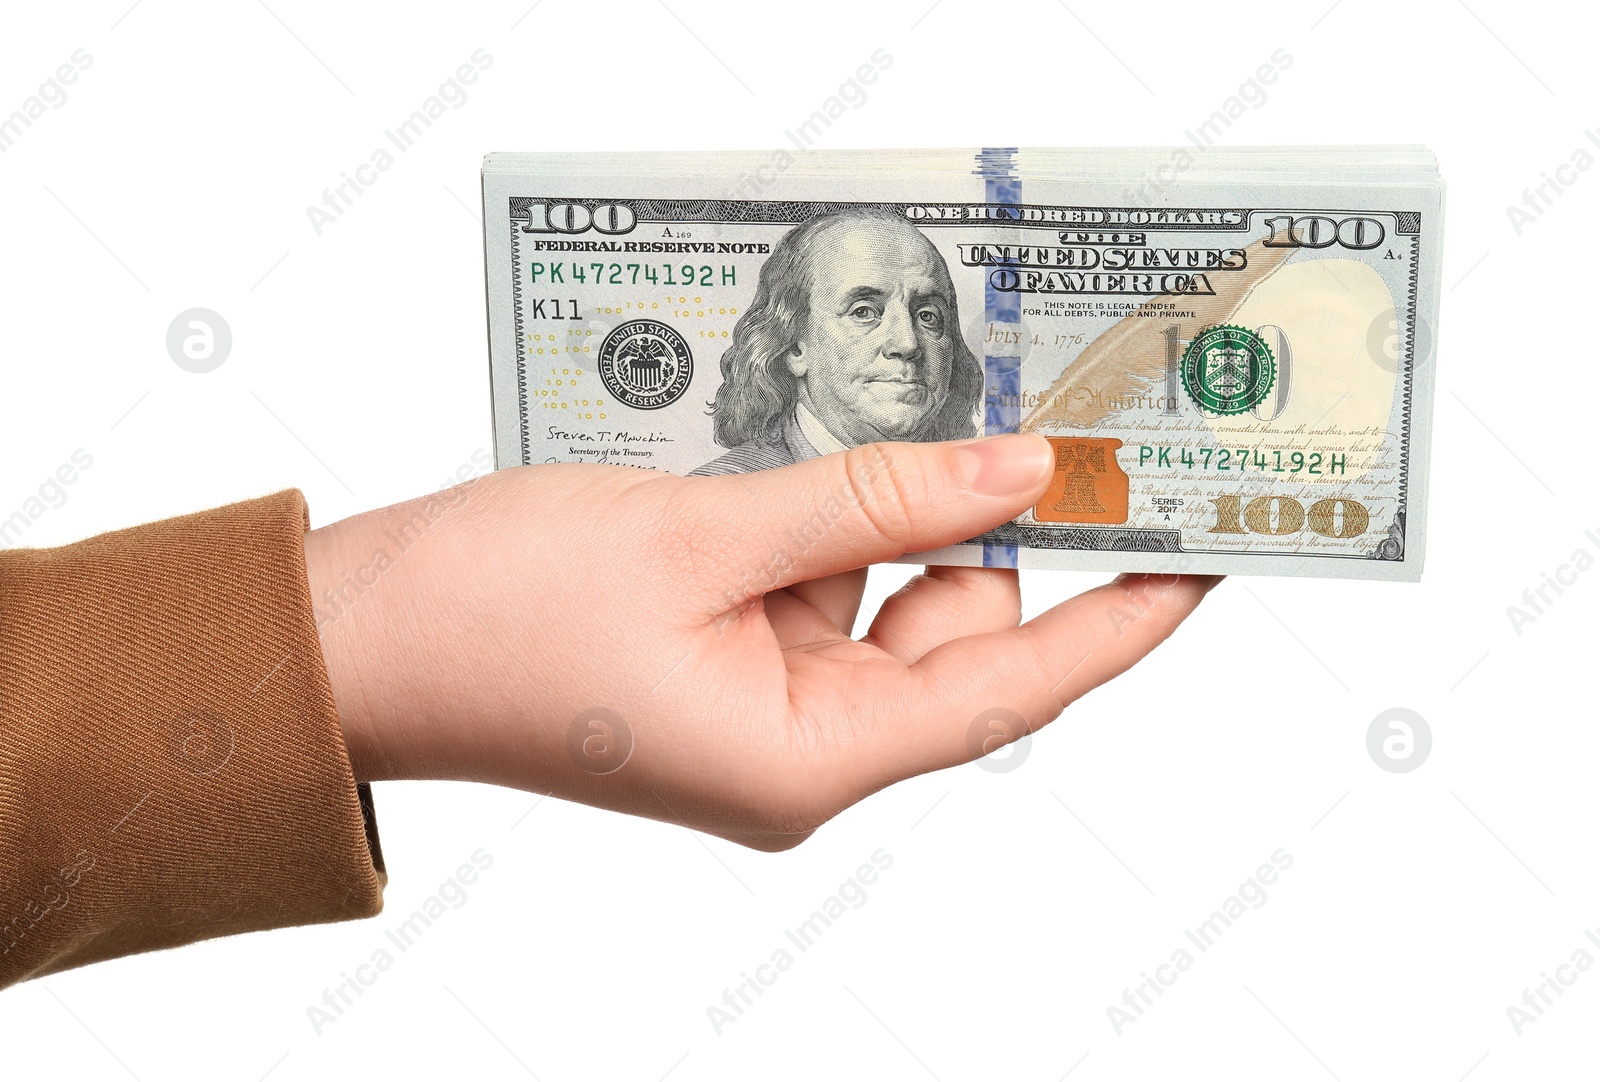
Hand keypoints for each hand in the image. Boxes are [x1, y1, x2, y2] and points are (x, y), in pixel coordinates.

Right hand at [303, 434, 1218, 849]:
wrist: (353, 640)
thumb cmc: (493, 614)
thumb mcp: (701, 535)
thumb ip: (867, 502)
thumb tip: (1009, 474)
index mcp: (805, 761)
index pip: (1008, 691)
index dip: (1114, 622)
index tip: (1197, 556)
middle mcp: (798, 749)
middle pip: (949, 632)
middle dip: (982, 527)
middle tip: (1039, 424)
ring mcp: (760, 705)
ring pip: (883, 597)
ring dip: (890, 510)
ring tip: (891, 425)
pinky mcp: (724, 660)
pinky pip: (818, 583)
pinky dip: (829, 519)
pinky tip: (813, 455)